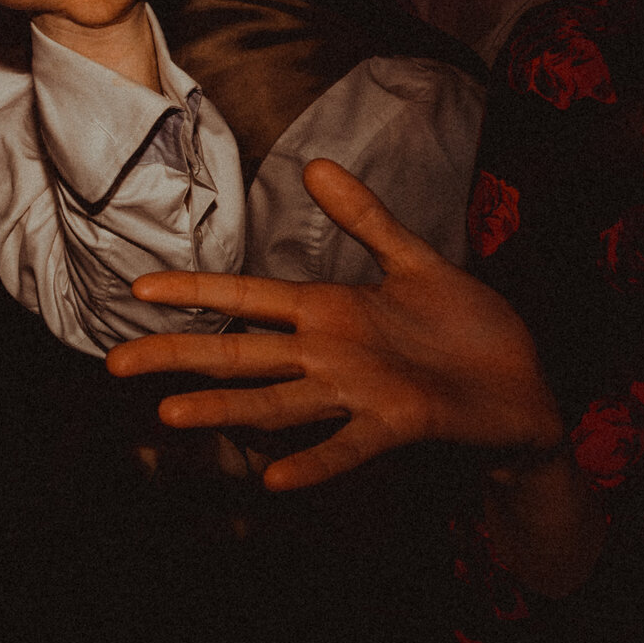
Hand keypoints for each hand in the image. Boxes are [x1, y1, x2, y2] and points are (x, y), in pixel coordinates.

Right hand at [105, 160, 563, 490]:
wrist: (525, 390)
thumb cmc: (469, 332)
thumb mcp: (415, 263)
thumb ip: (364, 218)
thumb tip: (312, 163)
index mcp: (329, 312)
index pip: (246, 298)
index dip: (194, 291)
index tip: (137, 289)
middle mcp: (329, 355)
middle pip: (240, 354)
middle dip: (178, 356)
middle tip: (117, 364)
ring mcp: (359, 392)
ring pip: (277, 401)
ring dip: (225, 409)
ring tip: (171, 414)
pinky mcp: (399, 423)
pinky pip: (349, 445)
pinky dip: (314, 462)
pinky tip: (274, 479)